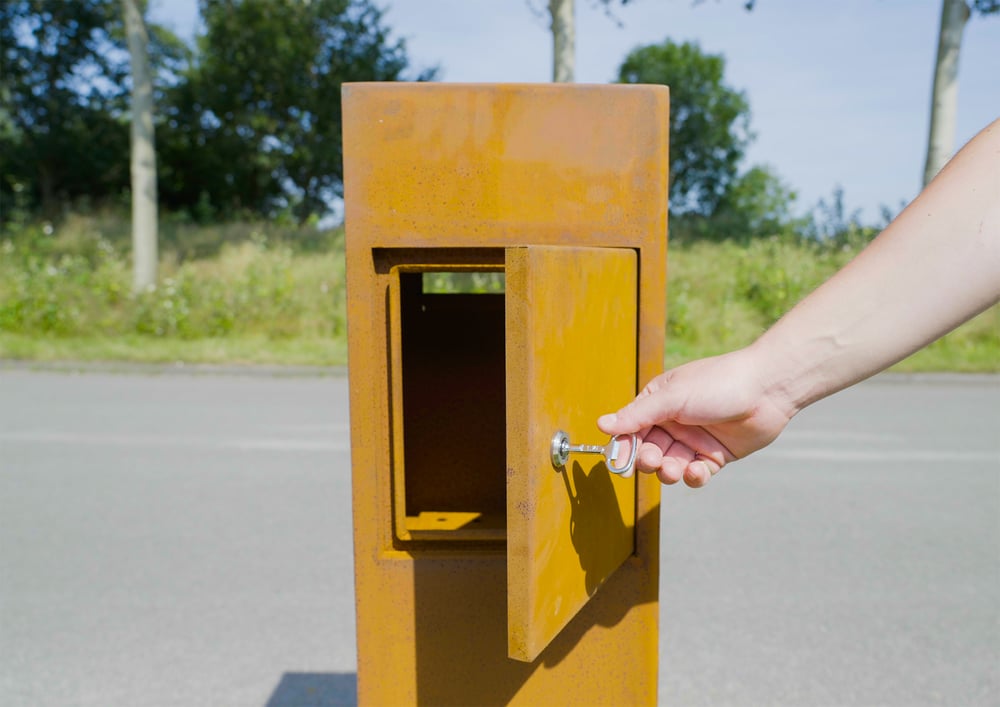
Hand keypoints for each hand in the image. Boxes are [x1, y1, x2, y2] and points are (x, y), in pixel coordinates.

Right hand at [598, 348, 794, 486]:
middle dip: (648, 459)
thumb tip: (602, 425)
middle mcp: (673, 422)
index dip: (624, 446)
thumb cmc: (719, 383)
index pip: (631, 429)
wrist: (768, 389)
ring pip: (670, 466)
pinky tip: (697, 470)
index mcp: (658, 402)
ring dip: (669, 470)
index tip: (619, 460)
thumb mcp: (673, 397)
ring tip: (675, 467)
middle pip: (648, 451)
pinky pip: (696, 474)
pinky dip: (693, 476)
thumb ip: (637, 415)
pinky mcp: (714, 456)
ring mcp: (694, 440)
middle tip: (653, 460)